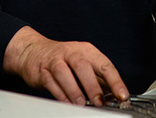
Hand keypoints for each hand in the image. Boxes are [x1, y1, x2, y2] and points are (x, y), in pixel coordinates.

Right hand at [3, 26, 128, 106]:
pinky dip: (60, 94)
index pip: (105, 65)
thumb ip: (97, 79)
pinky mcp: (42, 70)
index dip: (115, 81)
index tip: (122, 95)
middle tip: (99, 102)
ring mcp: (56, 60)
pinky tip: (67, 102)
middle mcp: (72, 52)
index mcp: (87, 50)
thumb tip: (113, 95)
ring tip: (81, 104)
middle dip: (93, 86)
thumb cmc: (63, 59)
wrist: (33, 51)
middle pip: (83, 67)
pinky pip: (51, 82)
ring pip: (65, 73)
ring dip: (74, 90)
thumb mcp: (83, 63)